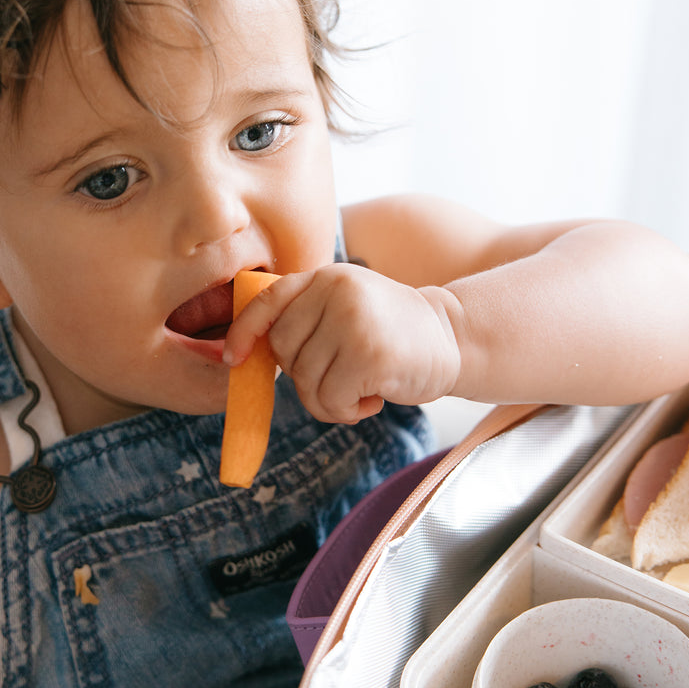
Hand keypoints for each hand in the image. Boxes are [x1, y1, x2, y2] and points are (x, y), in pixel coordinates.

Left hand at [223, 264, 460, 423]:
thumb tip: (249, 353)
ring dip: (328, 400)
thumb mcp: (346, 307)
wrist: (453, 339)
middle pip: (283, 350)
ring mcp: (353, 320)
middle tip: (339, 377)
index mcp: (326, 277)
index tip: (234, 358)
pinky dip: (347, 411)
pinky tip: (373, 397)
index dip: (244, 332)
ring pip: (305, 380)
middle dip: (303, 377)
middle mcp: (336, 291)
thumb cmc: (391, 333)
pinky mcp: (369, 354)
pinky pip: (330, 399)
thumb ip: (305, 319)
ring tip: (360, 389)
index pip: (268, 300)